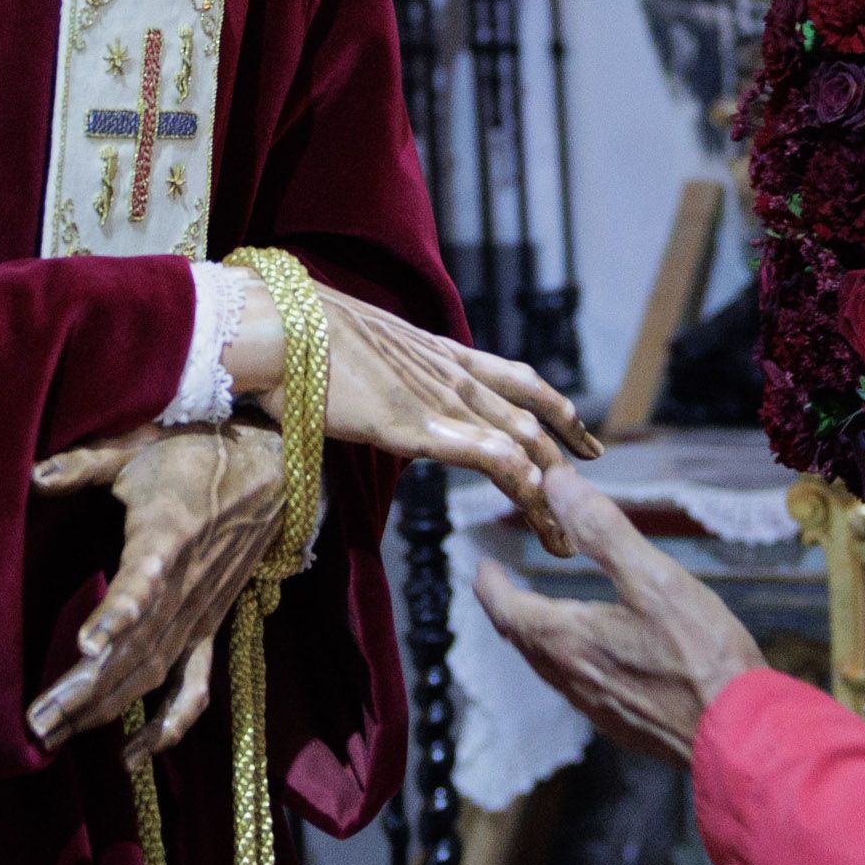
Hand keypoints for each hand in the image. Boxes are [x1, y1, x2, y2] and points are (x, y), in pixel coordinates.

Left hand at [25, 421, 284, 754]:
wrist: (272, 472)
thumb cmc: (196, 454)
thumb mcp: (140, 447)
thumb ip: (85, 463)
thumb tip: (33, 474)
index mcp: (170, 535)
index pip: (145, 581)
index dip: (119, 613)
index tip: (88, 645)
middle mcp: (187, 588)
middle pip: (138, 648)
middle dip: (87, 690)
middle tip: (36, 722)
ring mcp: (200, 617)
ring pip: (152, 674)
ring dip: (105, 710)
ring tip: (52, 736)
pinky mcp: (208, 630)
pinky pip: (192, 689)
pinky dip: (167, 727)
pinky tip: (129, 757)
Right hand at [227, 284, 600, 550]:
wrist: (274, 326)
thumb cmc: (295, 337)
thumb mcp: (353, 352)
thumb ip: (377, 375)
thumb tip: (365, 393)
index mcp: (437, 352)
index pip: (515, 377)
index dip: (555, 407)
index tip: (581, 439)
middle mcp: (449, 372)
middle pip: (530, 415)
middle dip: (566, 455)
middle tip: (590, 495)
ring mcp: (437, 398)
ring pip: (518, 442)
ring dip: (548, 494)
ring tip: (563, 537)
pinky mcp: (417, 426)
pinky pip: (485, 454)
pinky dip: (517, 478)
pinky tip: (537, 502)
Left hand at [470, 467, 761, 771]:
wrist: (741, 737)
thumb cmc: (700, 655)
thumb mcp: (652, 577)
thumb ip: (601, 529)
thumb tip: (555, 483)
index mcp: (568, 640)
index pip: (507, 611)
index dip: (490, 586)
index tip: (483, 568)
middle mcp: (573, 680)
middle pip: (523, 641)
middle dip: (510, 611)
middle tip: (506, 588)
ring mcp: (598, 709)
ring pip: (550, 668)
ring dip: (538, 638)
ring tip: (544, 616)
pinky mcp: (625, 726)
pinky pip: (580, 689)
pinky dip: (570, 662)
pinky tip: (597, 656)